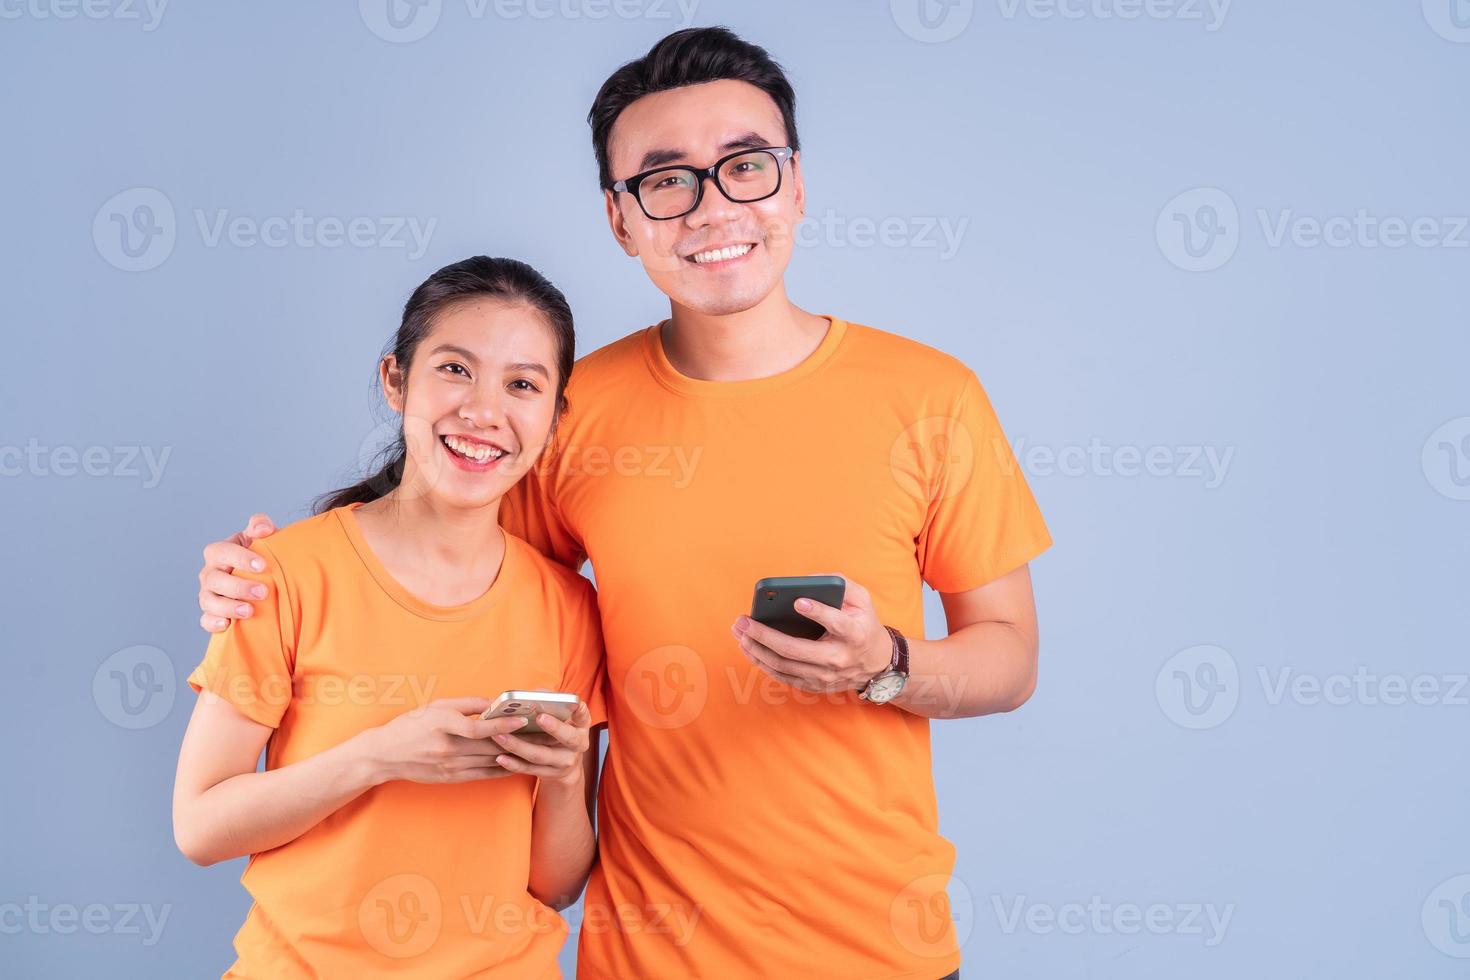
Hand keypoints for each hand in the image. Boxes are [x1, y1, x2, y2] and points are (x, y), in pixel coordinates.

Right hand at [198, 513, 277, 632]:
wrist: (263, 578)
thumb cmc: (259, 556)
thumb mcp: (261, 538)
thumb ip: (261, 526)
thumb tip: (263, 528)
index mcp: (219, 552)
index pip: (222, 552)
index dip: (240, 558)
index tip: (262, 565)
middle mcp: (210, 573)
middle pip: (215, 579)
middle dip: (238, 586)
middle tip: (263, 591)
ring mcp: (208, 594)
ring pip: (208, 601)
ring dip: (228, 607)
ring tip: (250, 610)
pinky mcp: (211, 613)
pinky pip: (206, 620)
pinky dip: (214, 623)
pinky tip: (228, 625)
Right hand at [362, 697, 528, 784]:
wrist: (384, 755)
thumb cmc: (410, 725)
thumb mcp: (435, 706)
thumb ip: (466, 704)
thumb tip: (493, 703)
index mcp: (442, 726)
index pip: (477, 728)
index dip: (502, 725)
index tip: (522, 720)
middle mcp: (447, 748)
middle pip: (489, 746)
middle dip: (517, 740)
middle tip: (540, 735)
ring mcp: (449, 766)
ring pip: (489, 761)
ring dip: (514, 755)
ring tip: (535, 748)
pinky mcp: (451, 778)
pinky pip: (482, 775)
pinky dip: (501, 769)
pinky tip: (517, 764)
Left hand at [490, 702, 592, 785]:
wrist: (564, 765)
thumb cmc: (558, 733)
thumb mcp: (563, 719)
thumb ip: (551, 704)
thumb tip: (536, 693)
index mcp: (581, 726)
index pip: (584, 716)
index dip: (580, 710)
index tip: (573, 703)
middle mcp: (578, 745)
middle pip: (568, 738)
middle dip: (555, 728)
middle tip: (539, 717)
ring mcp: (564, 762)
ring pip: (541, 755)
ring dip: (519, 746)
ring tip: (500, 736)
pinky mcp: (549, 774)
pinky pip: (530, 769)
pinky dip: (514, 764)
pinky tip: (500, 757)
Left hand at [731, 576, 893, 693]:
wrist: (876, 664)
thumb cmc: (863, 623)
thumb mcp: (862, 599)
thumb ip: (839, 584)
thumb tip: (806, 580)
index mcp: (854, 633)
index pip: (836, 623)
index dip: (818, 612)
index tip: (798, 601)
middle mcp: (839, 658)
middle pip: (795, 649)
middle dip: (765, 635)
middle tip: (743, 621)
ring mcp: (825, 676)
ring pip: (783, 665)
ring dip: (756, 649)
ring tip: (739, 632)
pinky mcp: (814, 685)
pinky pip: (782, 675)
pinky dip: (762, 662)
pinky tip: (748, 647)